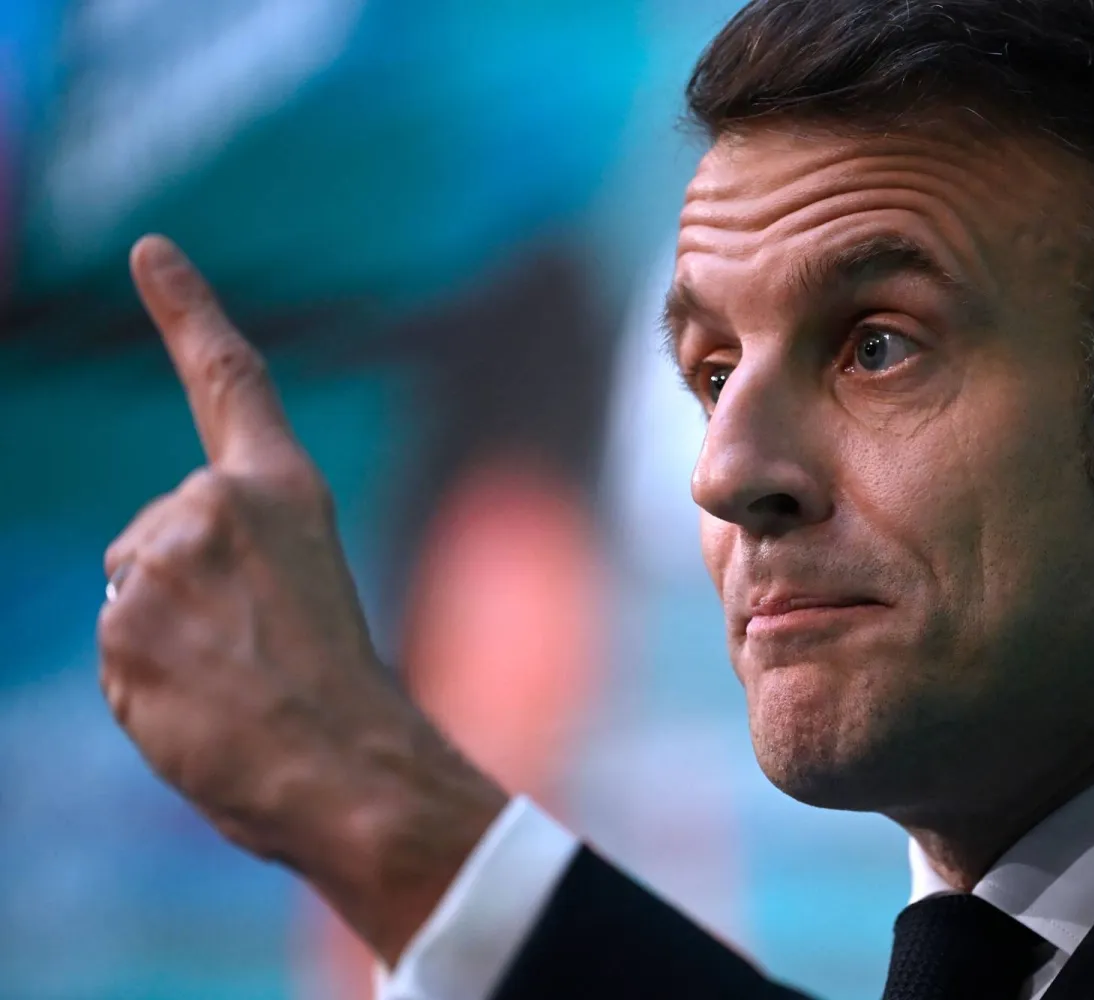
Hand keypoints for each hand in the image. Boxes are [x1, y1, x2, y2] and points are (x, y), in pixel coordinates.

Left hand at [97, 235, 507, 964]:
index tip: (151, 249)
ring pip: (131, 593)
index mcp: (282, 491)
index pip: (229, 380)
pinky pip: (116, 649)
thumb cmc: (343, 696)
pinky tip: (196, 707)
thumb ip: (233, 560)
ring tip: (232, 685)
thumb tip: (147, 582)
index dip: (188, 310)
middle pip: (153, 534)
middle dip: (179, 591)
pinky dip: (144, 685)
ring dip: (163, 642)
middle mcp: (215, 506)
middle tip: (250, 653)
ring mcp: (163, 560)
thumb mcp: (305, 594)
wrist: (349, 771)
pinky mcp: (124, 620)